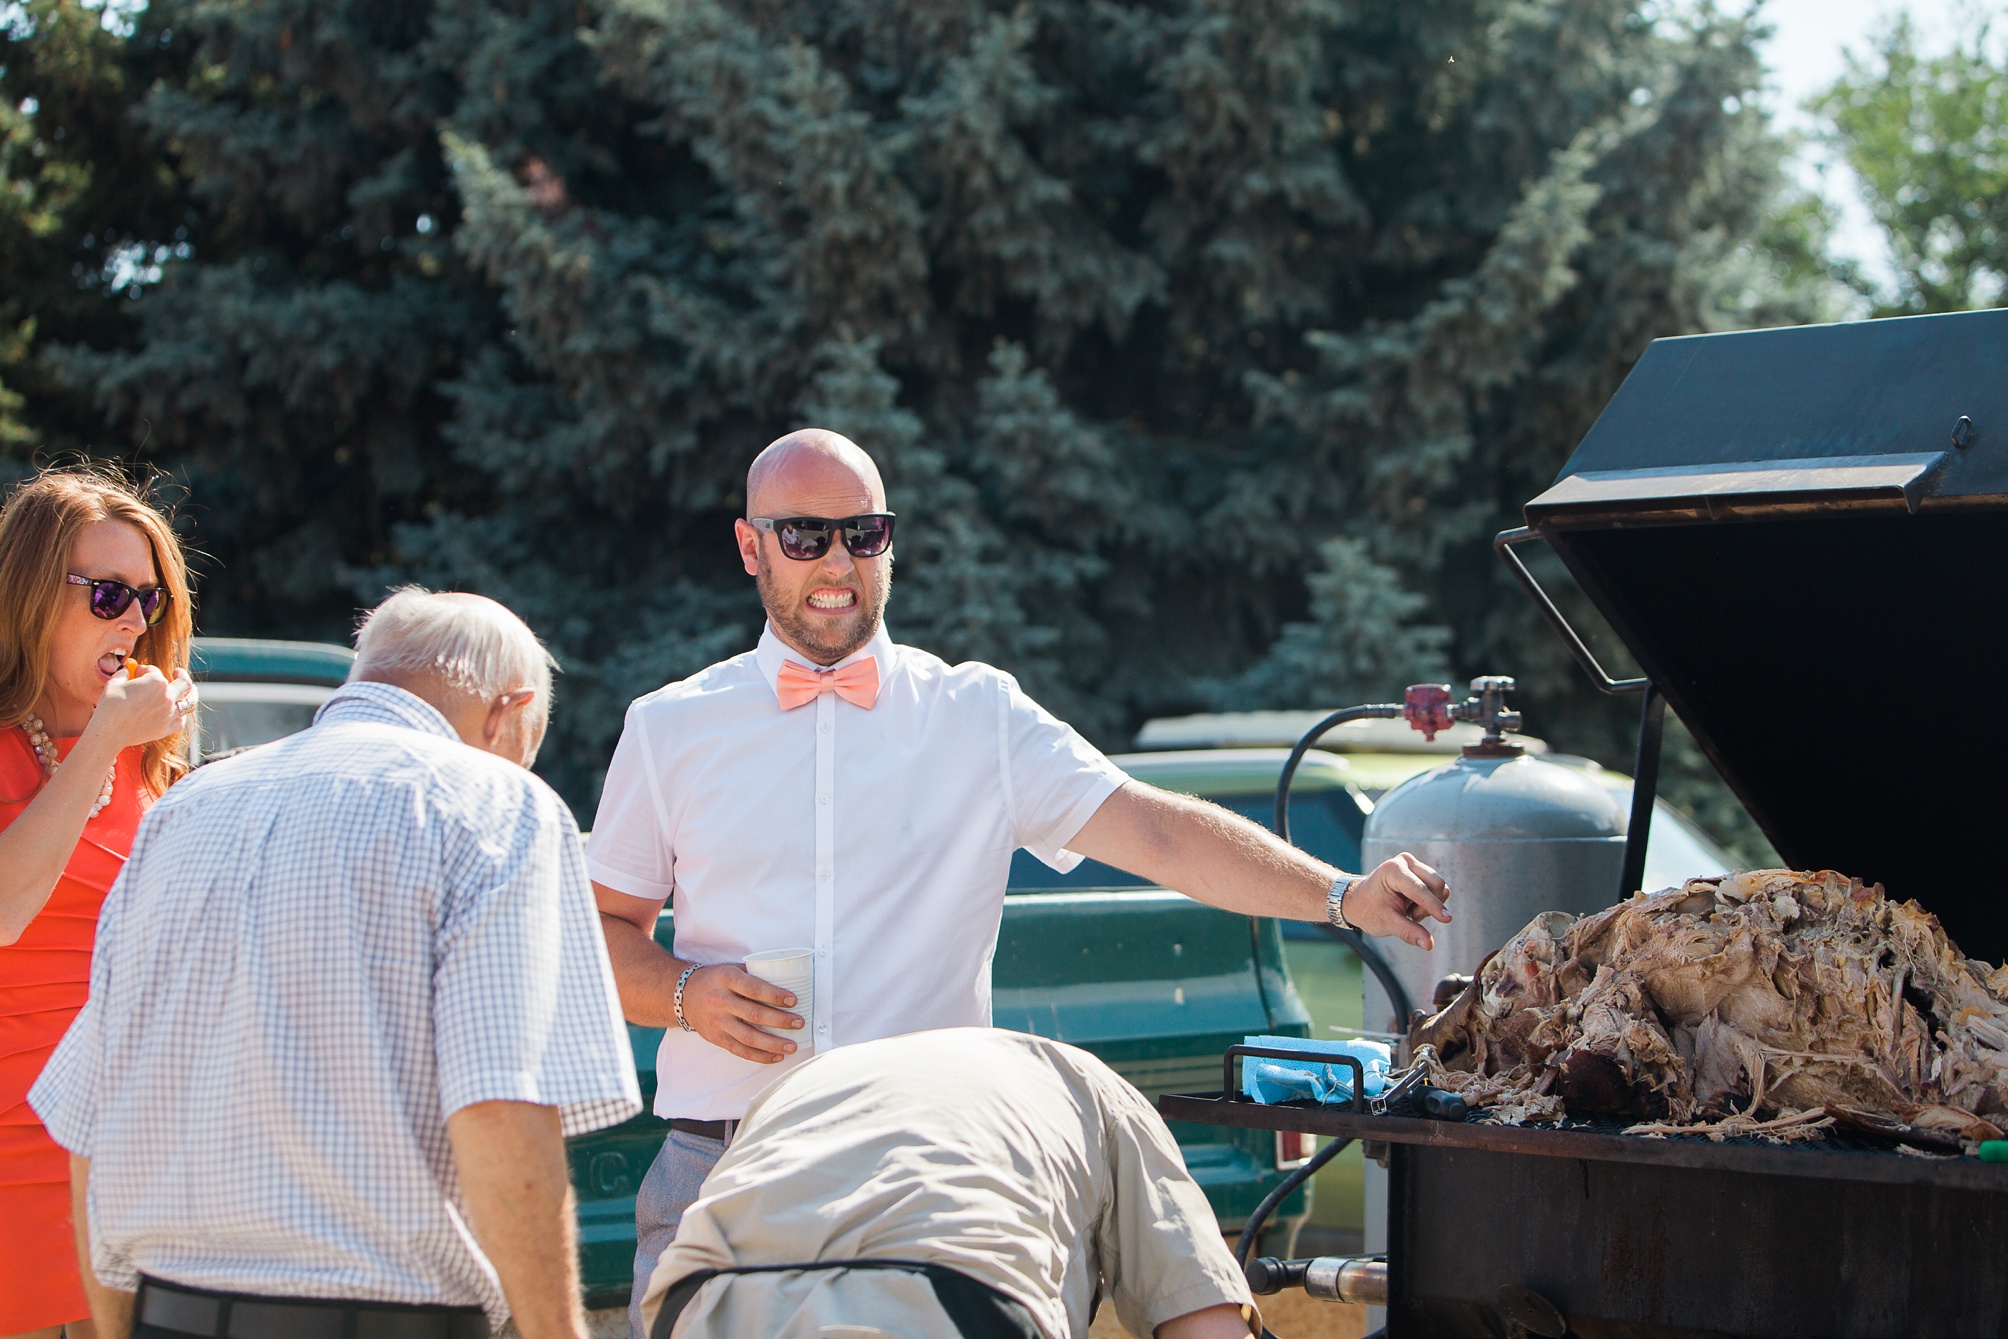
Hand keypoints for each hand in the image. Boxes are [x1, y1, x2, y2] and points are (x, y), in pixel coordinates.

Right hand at [87, 664, 195, 752]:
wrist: (110, 731)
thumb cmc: (110, 705)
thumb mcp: (114, 683)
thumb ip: (123, 674)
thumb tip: (126, 671)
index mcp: (156, 681)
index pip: (154, 671)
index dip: (144, 670)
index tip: (137, 673)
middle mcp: (168, 696)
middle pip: (183, 683)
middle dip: (181, 675)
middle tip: (178, 672)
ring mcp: (170, 713)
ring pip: (189, 702)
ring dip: (191, 694)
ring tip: (191, 690)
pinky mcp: (166, 728)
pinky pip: (181, 721)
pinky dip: (181, 716)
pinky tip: (179, 712)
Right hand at [681, 963, 803, 1062]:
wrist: (683, 995)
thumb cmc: (716, 979)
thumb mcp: (732, 969)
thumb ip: (755, 975)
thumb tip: (789, 979)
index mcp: (726, 979)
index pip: (753, 989)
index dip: (774, 996)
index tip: (794, 1001)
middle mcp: (720, 1001)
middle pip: (754, 1015)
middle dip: (780, 1021)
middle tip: (799, 1023)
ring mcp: (717, 1022)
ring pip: (748, 1037)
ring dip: (773, 1044)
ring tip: (792, 1046)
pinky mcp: (716, 1038)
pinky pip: (740, 1050)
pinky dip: (760, 1056)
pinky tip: (776, 1056)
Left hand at [1346, 853, 1450, 949]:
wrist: (1358, 902)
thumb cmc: (1368, 910)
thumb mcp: (1386, 923)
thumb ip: (1408, 932)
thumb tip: (1429, 944)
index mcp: (1393, 870)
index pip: (1420, 889)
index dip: (1434, 906)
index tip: (1447, 919)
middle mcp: (1406, 861)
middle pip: (1436, 885)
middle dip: (1428, 907)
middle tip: (1409, 916)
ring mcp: (1414, 865)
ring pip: (1439, 887)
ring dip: (1428, 905)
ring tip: (1408, 911)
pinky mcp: (1420, 871)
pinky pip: (1436, 889)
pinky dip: (1428, 902)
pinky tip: (1411, 906)